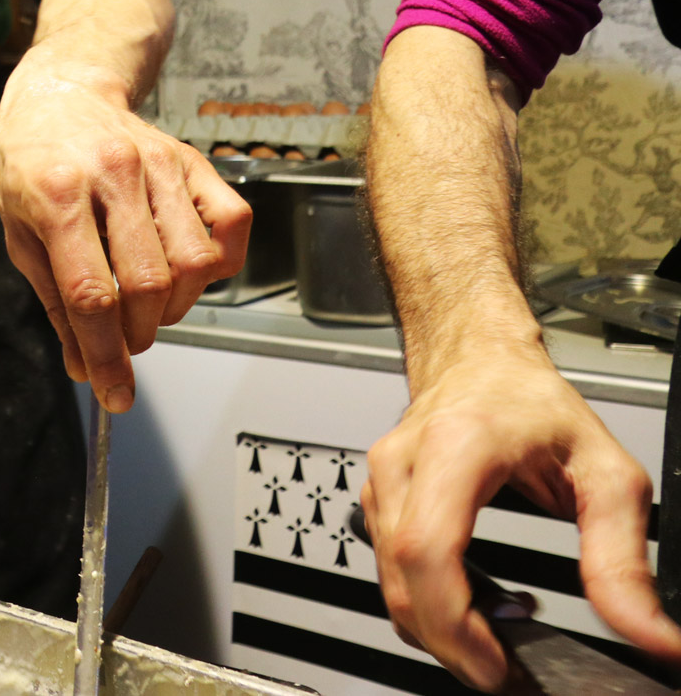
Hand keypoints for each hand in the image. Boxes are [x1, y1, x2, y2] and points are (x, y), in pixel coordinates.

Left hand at [0, 60, 248, 411]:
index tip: (113, 393)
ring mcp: (159, 164)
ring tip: (148, 306)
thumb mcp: (20, 234)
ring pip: (193, 263)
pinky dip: (219, 264)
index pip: (91, 294)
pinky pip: (231, 225)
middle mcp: (112, 175)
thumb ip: (55, 302)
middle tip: (123, 342)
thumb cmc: (32, 166)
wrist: (60, 97)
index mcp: (55, 194)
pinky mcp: (192, 161)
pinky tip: (186, 271)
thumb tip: (86, 367)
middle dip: (138, 335)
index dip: (106, 355)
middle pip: (147, 284)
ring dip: (175, 307)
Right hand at [361, 348, 680, 689]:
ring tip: (500, 637)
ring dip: (439, 628)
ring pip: (389, 584)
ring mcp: (381, 482)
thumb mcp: (607, 475)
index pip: (429, 550)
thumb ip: (623, 560)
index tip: (495, 664)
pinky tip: (472, 607)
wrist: (479, 359)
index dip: (455, 621)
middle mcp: (404, 465)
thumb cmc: (531, 402)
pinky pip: (389, 570)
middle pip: (403, 580)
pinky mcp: (377, 499)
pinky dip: (427, 605)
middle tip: (505, 673)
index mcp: (457, 448)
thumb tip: (647, 634)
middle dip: (451, 643)